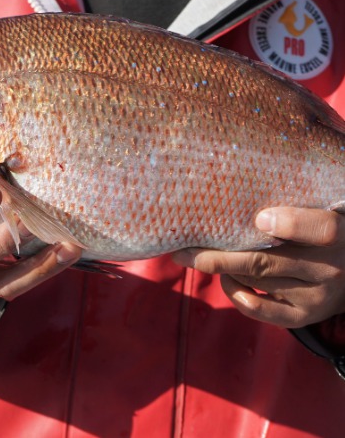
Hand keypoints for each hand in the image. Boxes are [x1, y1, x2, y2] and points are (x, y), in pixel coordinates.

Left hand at [171, 207, 344, 327]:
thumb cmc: (318, 234)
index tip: (259, 218)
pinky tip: (226, 277)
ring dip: (220, 268)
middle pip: (263, 261)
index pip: (320, 229)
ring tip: (200, 256)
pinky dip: (232, 291)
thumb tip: (230, 195)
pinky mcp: (302, 317)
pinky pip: (255, 308)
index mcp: (336, 233)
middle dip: (215, 255)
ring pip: (253, 280)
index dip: (289, 223)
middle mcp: (328, 269)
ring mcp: (315, 297)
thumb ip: (291, 207)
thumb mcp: (317, 214)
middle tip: (182, 248)